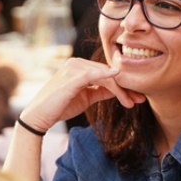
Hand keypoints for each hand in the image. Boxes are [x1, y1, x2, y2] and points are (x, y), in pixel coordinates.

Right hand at [19, 58, 144, 131]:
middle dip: (125, 87)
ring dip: (120, 89)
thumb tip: (119, 90)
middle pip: (107, 73)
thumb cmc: (60, 106)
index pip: (106, 74)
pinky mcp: (70, 76)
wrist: (39, 116)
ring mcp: (72, 68)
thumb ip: (101, 91)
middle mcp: (76, 63)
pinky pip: (91, 74)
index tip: (137, 97)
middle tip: (140, 99)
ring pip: (103, 75)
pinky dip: (105, 76)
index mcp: (79, 67)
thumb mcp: (86, 98)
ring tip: (131, 102)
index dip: (123, 85)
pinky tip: (117, 77)